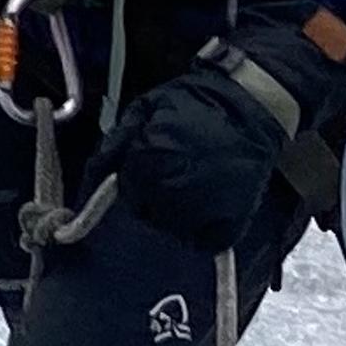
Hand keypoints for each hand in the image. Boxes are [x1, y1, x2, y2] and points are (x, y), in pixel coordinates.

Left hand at [100, 35, 332, 250]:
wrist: (249, 104)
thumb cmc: (195, 103)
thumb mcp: (147, 108)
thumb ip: (118, 141)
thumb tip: (95, 174)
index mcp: (153, 156)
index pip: (127, 187)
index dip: (133, 177)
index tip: (145, 166)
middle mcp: (176, 185)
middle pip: (147, 211)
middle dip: (151, 196)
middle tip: (170, 174)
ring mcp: (206, 207)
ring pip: (172, 228)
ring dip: (173, 214)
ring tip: (189, 187)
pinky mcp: (231, 222)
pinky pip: (205, 241)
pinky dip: (201, 230)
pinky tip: (206, 205)